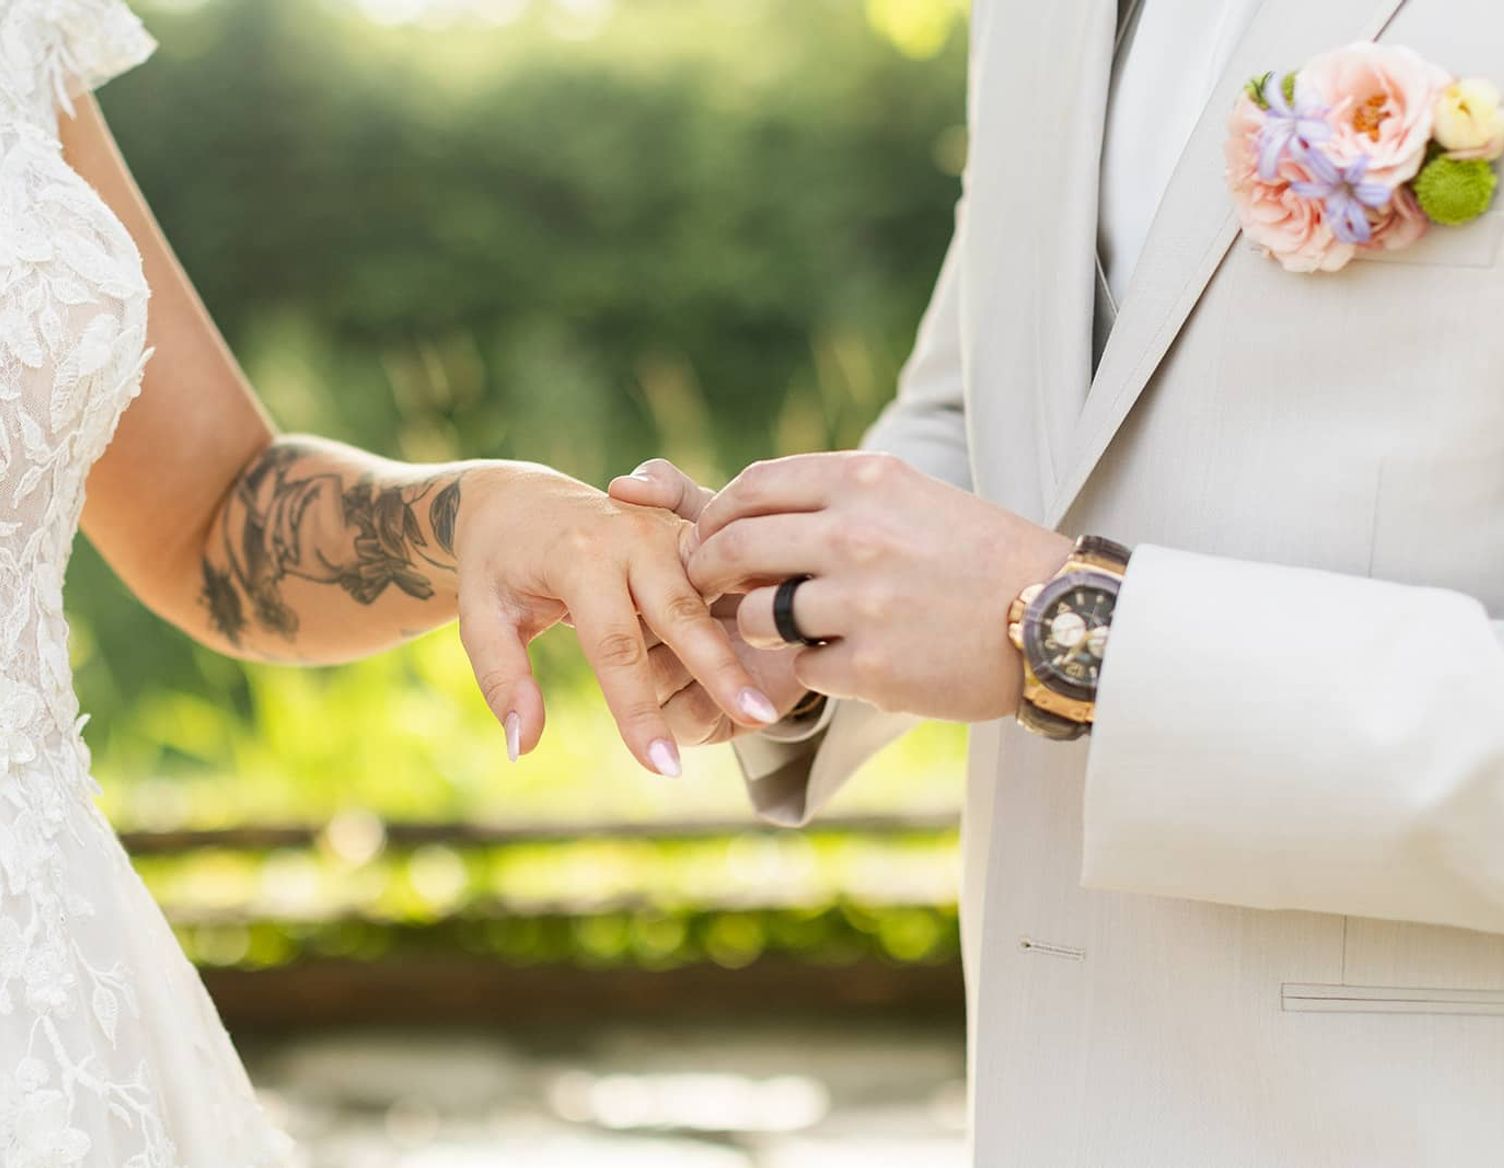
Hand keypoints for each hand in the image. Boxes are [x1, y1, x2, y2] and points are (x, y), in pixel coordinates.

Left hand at [452, 462, 779, 774]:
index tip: (662, 768)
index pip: (615, 648)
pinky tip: (775, 655)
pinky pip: (720, 574)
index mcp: (580, 555)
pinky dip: (746, 608)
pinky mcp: (684, 530)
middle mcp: (631, 536)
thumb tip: (523, 746)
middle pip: (682, 615)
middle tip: (754, 718)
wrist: (519, 500)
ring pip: (711, 594)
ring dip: (741, 645)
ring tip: (770, 699)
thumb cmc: (498, 567)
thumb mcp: (483, 617)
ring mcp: (664, 529)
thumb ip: (503, 680)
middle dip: (719, 670)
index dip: (639, 712)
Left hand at [684, 452, 1074, 721]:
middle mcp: (856, 533)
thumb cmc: (982, 557)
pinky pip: (802, 668)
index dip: (717, 516)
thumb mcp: (913, 498)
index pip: (753, 487)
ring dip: (759, 626)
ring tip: (792, 629)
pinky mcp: (871, 667)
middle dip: (706, 572)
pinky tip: (851, 660)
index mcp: (867, 480)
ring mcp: (861, 602)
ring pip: (755, 616)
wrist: (1058, 618)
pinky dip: (816, 668)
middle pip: (734, 548)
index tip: (709, 538)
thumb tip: (749, 516)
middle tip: (706, 590)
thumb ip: (837, 499)